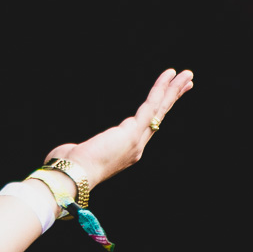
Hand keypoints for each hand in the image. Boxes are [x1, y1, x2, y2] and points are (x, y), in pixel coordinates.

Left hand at [46, 67, 194, 185]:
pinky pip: (150, 105)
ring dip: (173, 90)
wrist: (73, 177)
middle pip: (159, 117)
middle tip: (187, 82)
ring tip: (187, 74)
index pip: (147, 127)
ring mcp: (137, 140)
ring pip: (159, 109)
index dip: (157, 112)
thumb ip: (79, 152)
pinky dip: (160, 89)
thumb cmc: (69, 170)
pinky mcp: (132, 131)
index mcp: (125, 152)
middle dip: (172, 98)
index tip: (164, 100)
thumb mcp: (78, 156)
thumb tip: (66, 152)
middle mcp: (136, 147)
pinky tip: (169, 76)